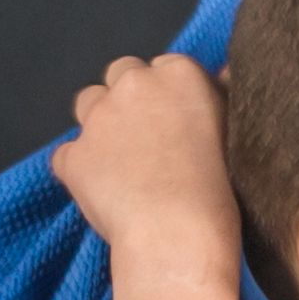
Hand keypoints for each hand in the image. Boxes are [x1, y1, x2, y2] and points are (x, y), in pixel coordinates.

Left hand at [50, 54, 238, 264]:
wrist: (176, 233)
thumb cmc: (220, 188)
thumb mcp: (232, 130)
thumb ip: (217, 94)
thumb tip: (222, 72)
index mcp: (178, 73)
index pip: (163, 66)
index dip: (166, 94)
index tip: (174, 120)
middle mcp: (133, 84)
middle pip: (121, 73)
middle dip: (128, 98)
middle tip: (145, 138)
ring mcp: (96, 118)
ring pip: (87, 102)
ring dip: (99, 123)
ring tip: (120, 161)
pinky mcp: (71, 155)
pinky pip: (66, 155)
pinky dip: (79, 169)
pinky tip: (102, 192)